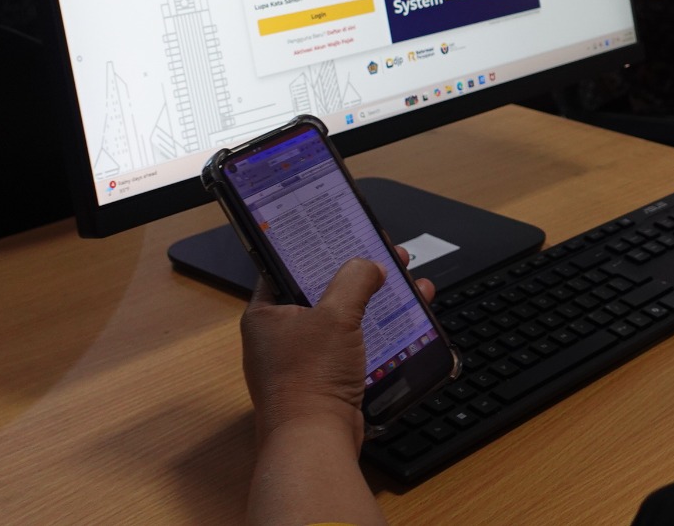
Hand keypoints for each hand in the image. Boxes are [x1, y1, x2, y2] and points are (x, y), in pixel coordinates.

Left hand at [240, 248, 435, 450]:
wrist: (315, 441)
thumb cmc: (311, 377)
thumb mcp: (335, 315)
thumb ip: (354, 279)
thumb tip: (370, 265)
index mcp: (266, 313)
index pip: (288, 266)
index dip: (320, 247)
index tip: (347, 232)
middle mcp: (280, 335)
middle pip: (324, 290)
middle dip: (360, 273)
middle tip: (388, 255)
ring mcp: (302, 358)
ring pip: (343, 317)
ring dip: (376, 299)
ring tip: (408, 281)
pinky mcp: (326, 378)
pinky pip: (353, 343)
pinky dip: (377, 329)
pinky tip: (407, 318)